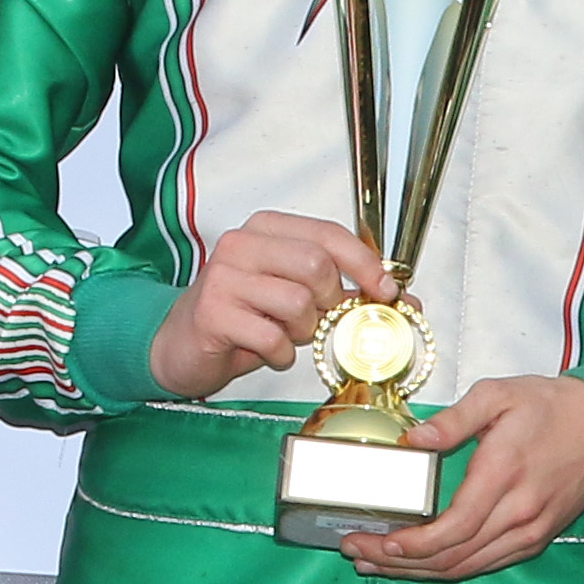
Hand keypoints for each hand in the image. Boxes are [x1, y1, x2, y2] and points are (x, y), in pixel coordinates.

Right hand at [151, 211, 386, 401]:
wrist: (180, 347)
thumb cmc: (242, 319)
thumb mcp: (295, 296)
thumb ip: (343, 292)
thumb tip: (403, 301)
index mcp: (266, 229)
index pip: (328, 234)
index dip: (365, 263)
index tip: (387, 291)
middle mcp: (242, 244)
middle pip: (317, 266)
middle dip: (330, 302)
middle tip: (318, 321)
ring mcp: (223, 277)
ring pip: (297, 302)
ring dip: (303, 331)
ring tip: (285, 335)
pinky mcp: (212, 313)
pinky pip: (272, 337)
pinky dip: (280, 354)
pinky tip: (266, 351)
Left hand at [346, 375, 583, 580]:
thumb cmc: (549, 407)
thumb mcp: (498, 395)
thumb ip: (454, 418)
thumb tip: (412, 440)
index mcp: (504, 474)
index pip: (454, 528)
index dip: (412, 544)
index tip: (378, 541)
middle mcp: (519, 513)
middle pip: (452, 557)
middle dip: (399, 562)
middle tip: (357, 552)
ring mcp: (529, 532)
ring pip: (466, 568)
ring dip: (418, 572)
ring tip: (377, 564)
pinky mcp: (535, 540)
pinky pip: (485, 565)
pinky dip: (448, 569)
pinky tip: (419, 564)